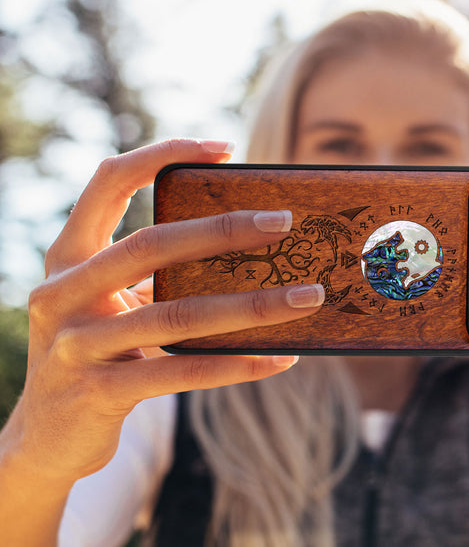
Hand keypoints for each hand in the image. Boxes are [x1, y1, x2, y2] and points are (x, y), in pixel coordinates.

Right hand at [3, 139, 323, 486]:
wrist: (46, 437)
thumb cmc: (97, 350)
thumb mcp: (111, 302)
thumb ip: (154, 273)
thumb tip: (247, 245)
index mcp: (68, 256)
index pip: (109, 181)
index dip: (162, 154)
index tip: (224, 148)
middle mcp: (62, 292)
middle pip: (151, 245)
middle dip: (223, 230)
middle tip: (283, 222)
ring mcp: (76, 345)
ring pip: (178, 314)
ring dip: (252, 305)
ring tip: (306, 297)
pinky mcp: (99, 393)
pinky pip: (182, 371)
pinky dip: (237, 364)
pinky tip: (279, 359)